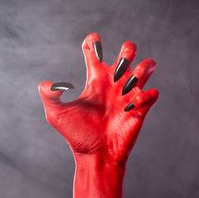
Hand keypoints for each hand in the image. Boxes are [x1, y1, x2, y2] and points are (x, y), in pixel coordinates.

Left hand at [38, 32, 158, 165]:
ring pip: (146, 68)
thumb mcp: (57, 115)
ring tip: (131, 80)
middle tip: (120, 64)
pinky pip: (152, 94)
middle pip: (127, 53)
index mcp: (96, 80)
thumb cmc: (77, 135)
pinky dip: (146, 95)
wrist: (96, 156)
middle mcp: (115, 83)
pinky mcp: (141, 108)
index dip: (94, 42)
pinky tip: (133, 104)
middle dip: (128, 50)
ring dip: (143, 68)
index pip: (96, 53)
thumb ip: (50, 97)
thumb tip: (46, 84)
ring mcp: (129, 95)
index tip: (93, 41)